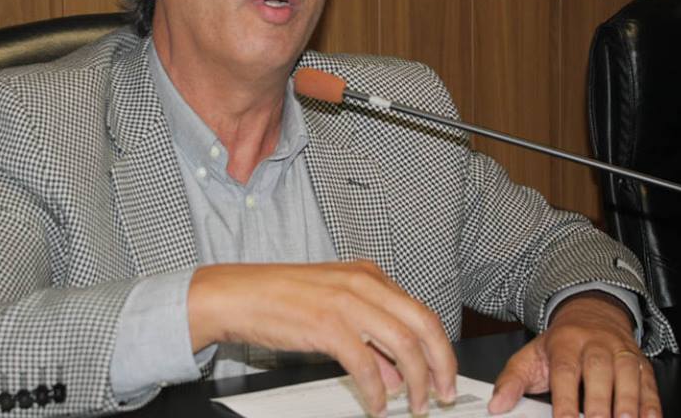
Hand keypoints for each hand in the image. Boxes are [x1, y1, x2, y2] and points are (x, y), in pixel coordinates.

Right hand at [187, 260, 456, 415]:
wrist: (236, 295)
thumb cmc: (278, 299)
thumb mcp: (332, 311)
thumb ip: (368, 338)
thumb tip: (394, 374)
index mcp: (367, 275)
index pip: (420, 311)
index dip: (439, 347)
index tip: (444, 373)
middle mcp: (363, 283)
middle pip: (423, 325)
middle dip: (441, 364)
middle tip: (444, 393)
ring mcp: (346, 302)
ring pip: (403, 345)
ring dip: (417, 382)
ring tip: (416, 405)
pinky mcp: (327, 325)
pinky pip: (366, 365)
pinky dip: (376, 391)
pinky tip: (376, 405)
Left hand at [488, 292, 659, 417]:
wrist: (591, 314)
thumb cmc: (560, 343)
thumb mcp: (530, 356)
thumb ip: (511, 381)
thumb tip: (496, 404)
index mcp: (564, 342)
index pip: (564, 371)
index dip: (565, 400)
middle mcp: (595, 345)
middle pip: (598, 372)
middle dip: (598, 404)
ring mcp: (620, 352)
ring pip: (627, 377)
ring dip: (627, 405)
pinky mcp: (641, 364)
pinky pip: (649, 383)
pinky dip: (651, 405)